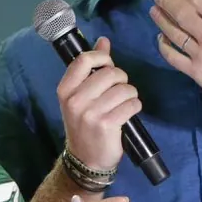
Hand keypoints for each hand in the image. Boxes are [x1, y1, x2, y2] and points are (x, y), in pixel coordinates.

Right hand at [56, 37, 141, 169]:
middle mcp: (75, 100)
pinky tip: (129, 113)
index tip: (108, 66)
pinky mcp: (107, 125)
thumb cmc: (85, 124)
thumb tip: (103, 41)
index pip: (84, 60)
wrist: (86, 159)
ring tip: (125, 102)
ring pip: (124, 89)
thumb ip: (92, 68)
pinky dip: (135, 106)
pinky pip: (131, 105)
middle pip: (109, 73)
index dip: (102, 58)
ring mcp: (90, 114)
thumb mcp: (81, 97)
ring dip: (131, 94)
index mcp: (65, 90)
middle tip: (120, 90)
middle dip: (122, 79)